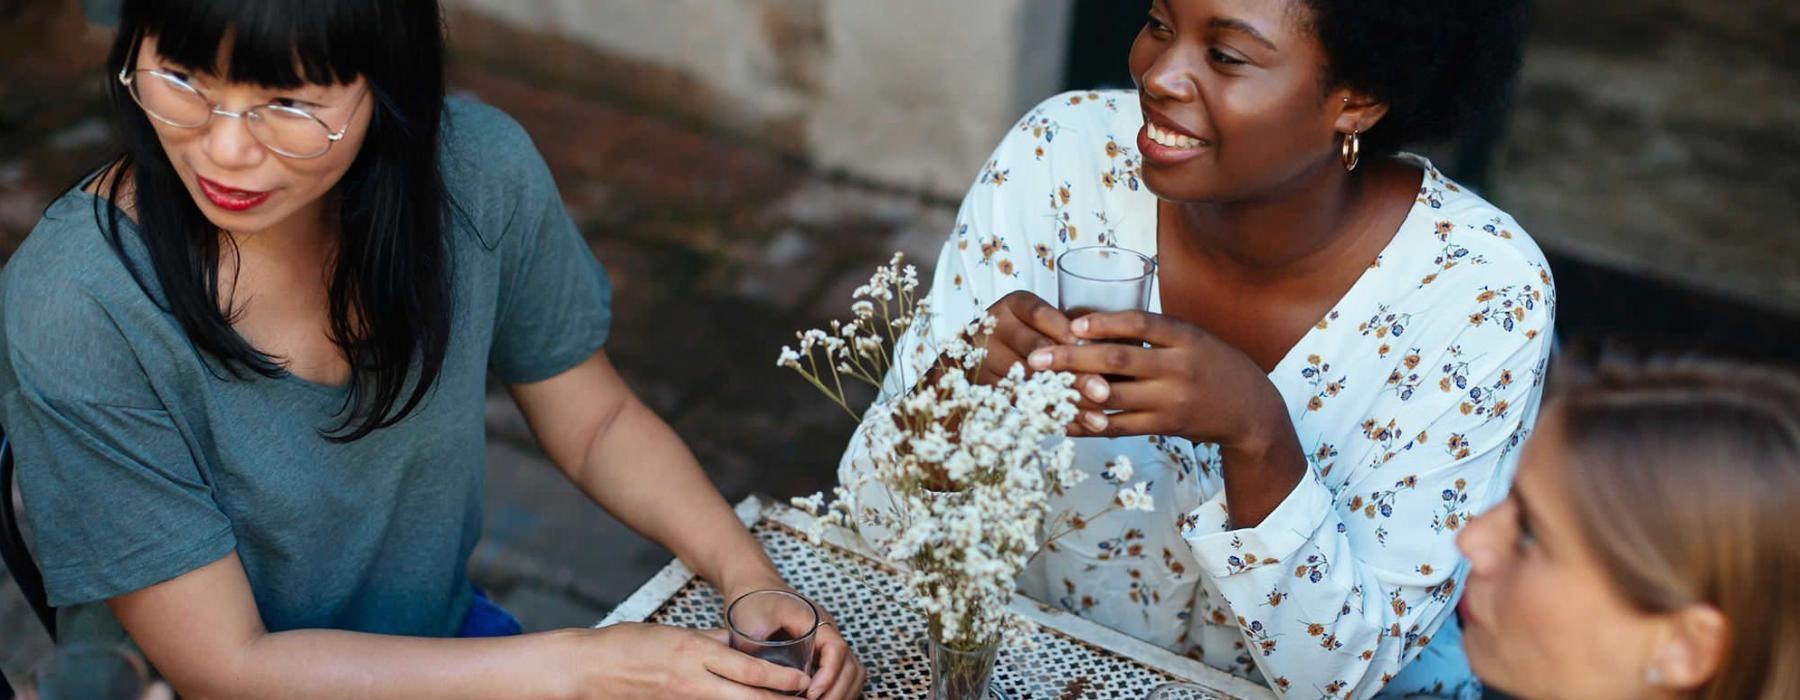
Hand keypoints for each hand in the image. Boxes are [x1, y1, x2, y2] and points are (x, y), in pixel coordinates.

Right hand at [565, 622, 812, 698]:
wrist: (588, 667)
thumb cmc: (627, 644)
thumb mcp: (676, 632)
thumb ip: (711, 640)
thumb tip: (740, 644)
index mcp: (695, 652)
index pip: (748, 668)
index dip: (780, 677)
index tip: (803, 679)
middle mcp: (692, 680)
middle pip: (748, 697)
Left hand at [722, 582, 865, 699]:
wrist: (752, 583)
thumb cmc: (750, 599)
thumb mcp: (749, 623)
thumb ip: (758, 651)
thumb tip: (765, 682)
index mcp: (814, 618)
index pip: (837, 649)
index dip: (829, 676)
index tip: (811, 694)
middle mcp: (827, 629)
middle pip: (851, 665)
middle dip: (838, 691)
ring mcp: (827, 639)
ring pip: (852, 671)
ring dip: (842, 692)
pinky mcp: (822, 649)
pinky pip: (842, 672)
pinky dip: (838, 689)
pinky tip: (820, 699)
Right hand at [979, 291, 1114, 411]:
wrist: (975, 350)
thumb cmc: (1025, 334)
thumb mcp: (1042, 322)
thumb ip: (1068, 332)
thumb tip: (1104, 353)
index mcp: (1014, 305)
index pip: (1040, 315)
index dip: (1067, 334)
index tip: (1094, 352)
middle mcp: (996, 326)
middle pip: (1036, 349)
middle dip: (1074, 373)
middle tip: (1103, 392)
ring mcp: (985, 355)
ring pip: (1031, 380)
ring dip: (1065, 400)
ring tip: (1096, 418)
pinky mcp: (984, 382)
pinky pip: (1021, 401)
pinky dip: (1049, 414)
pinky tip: (1074, 425)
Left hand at [1025, 310, 1279, 444]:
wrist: (1251, 411)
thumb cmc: (1214, 365)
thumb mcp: (1194, 339)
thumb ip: (1155, 332)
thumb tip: (1095, 323)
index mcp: (1186, 337)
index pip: (1141, 324)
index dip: (1104, 323)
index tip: (1071, 324)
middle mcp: (1179, 368)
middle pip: (1117, 361)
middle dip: (1072, 358)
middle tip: (1036, 358)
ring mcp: (1171, 400)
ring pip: (1113, 396)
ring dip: (1072, 393)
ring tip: (1040, 388)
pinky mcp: (1164, 426)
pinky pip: (1118, 426)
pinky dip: (1088, 424)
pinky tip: (1062, 420)